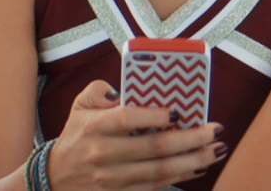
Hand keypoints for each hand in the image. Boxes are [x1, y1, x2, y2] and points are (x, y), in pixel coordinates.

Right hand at [47, 80, 225, 189]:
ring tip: (216, 149)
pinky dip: (181, 177)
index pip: (128, 118)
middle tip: (215, 129)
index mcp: (94, 127)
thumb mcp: (80, 105)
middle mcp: (103, 154)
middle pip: (154, 148)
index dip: (156, 115)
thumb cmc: (76, 135)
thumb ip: (101, 89)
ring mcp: (111, 179)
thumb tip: (128, 89)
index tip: (180, 111)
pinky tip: (199, 167)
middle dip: (191, 139)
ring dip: (194, 161)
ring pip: (160, 171)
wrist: (54, 179)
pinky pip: (156, 187)